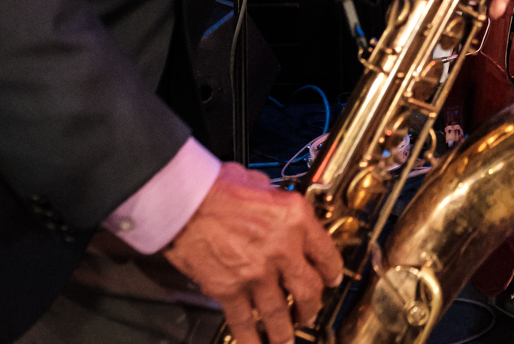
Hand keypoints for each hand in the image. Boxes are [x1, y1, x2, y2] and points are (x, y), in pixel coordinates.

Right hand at [163, 163, 341, 343]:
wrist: (181, 201)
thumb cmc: (215, 187)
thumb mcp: (261, 184)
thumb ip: (277, 203)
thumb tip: (280, 213)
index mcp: (295, 218)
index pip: (326, 254)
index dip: (332, 273)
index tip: (331, 281)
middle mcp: (282, 248)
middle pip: (309, 289)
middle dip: (311, 307)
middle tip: (309, 313)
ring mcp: (257, 272)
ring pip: (279, 313)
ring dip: (284, 331)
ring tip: (286, 339)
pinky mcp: (229, 290)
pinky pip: (244, 321)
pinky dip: (250, 338)